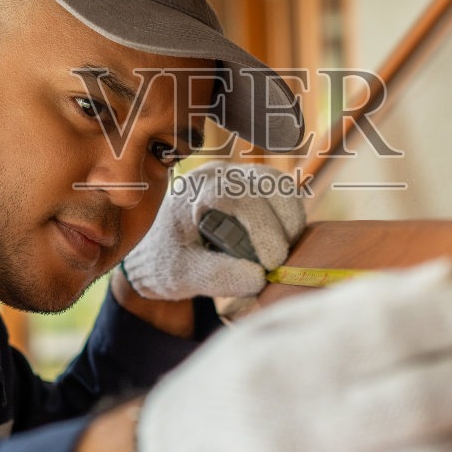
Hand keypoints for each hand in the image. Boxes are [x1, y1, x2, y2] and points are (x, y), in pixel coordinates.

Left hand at [122, 162, 305, 299]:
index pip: (238, 197)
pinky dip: (288, 219)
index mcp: (197, 190)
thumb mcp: (182, 274)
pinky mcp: (253, 185)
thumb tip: (260, 278)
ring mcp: (238, 175)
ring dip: (290, 220)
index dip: (262, 229)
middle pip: (268, 185)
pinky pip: (283, 193)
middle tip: (279, 263)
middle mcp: (220, 174)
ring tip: (280, 253)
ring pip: (280, 186)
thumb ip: (217, 277)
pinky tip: (278, 244)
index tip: (271, 264)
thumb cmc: (168, 260)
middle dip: (282, 226)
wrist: (161, 250)